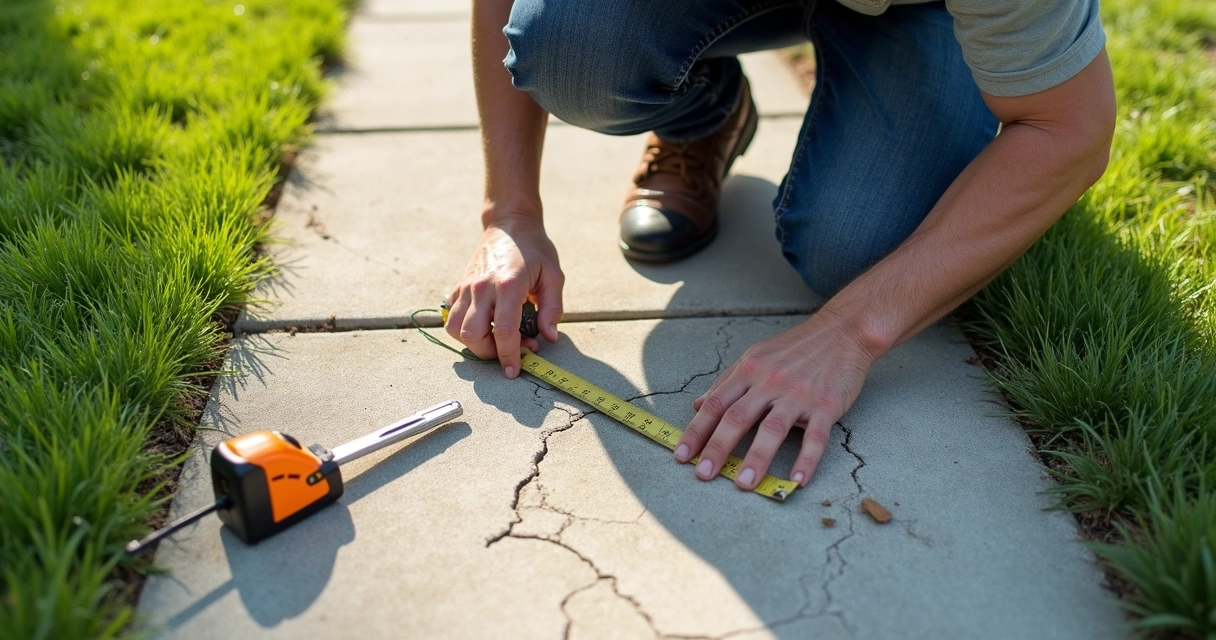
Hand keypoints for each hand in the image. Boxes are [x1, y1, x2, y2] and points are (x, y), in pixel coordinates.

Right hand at [445, 212, 563, 376]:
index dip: (509, 356)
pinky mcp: (459, 286)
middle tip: (510, 349)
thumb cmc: (535, 249)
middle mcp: (482, 287)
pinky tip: (484, 324)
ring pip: (454, 329)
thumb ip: (553, 309)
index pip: (504, 331)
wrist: (510, 224)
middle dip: (489, 352)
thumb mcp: (554, 275)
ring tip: (494, 339)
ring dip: (473, 342)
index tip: (513, 371)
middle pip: (472, 335)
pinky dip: (463, 329)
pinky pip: (451, 316)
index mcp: (508, 285)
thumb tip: (549, 337)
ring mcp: (466, 286)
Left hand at [674, 310, 877, 488]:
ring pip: (772, 429)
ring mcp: (798, 394)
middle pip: (738, 417)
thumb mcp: (755, 357)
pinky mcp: (826, 406)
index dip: (696, 431)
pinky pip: (815, 437)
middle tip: (703, 474)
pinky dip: (806, 460)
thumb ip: (726, 382)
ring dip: (756, 458)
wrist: (843, 332)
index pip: (716, 403)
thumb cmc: (796, 348)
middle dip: (717, 448)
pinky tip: (797, 481)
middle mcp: (770, 382)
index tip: (681, 455)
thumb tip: (696, 405)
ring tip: (744, 484)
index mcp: (749, 370)